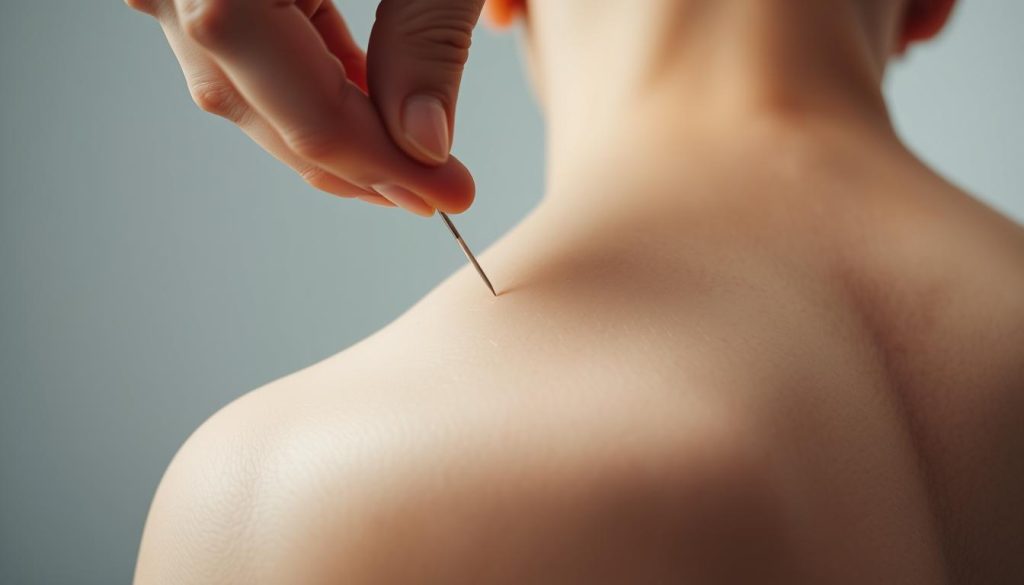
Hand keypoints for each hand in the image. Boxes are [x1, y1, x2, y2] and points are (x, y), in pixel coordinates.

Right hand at [126, 0, 485, 215]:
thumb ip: (426, 37)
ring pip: (241, 90)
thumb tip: (427, 146)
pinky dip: (308, 85)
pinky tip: (368, 107)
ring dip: (329, 133)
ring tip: (409, 164)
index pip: (298, 104)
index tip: (448, 194)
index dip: (377, 163)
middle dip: (351, 162)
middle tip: (433, 195)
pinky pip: (243, 52)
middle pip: (255, 107)